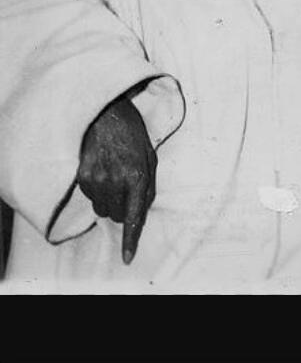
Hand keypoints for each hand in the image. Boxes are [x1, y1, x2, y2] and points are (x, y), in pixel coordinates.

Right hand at [77, 92, 156, 264]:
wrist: (106, 113)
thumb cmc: (131, 134)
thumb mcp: (149, 157)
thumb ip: (147, 187)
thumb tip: (140, 212)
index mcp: (137, 176)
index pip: (134, 216)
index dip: (130, 240)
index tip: (127, 258)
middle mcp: (116, 181)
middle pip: (118, 216)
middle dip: (123, 208)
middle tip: (125, 186)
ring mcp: (97, 179)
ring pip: (102, 210)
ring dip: (109, 201)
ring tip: (113, 175)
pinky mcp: (81, 177)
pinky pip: (91, 198)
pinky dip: (97, 190)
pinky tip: (101, 170)